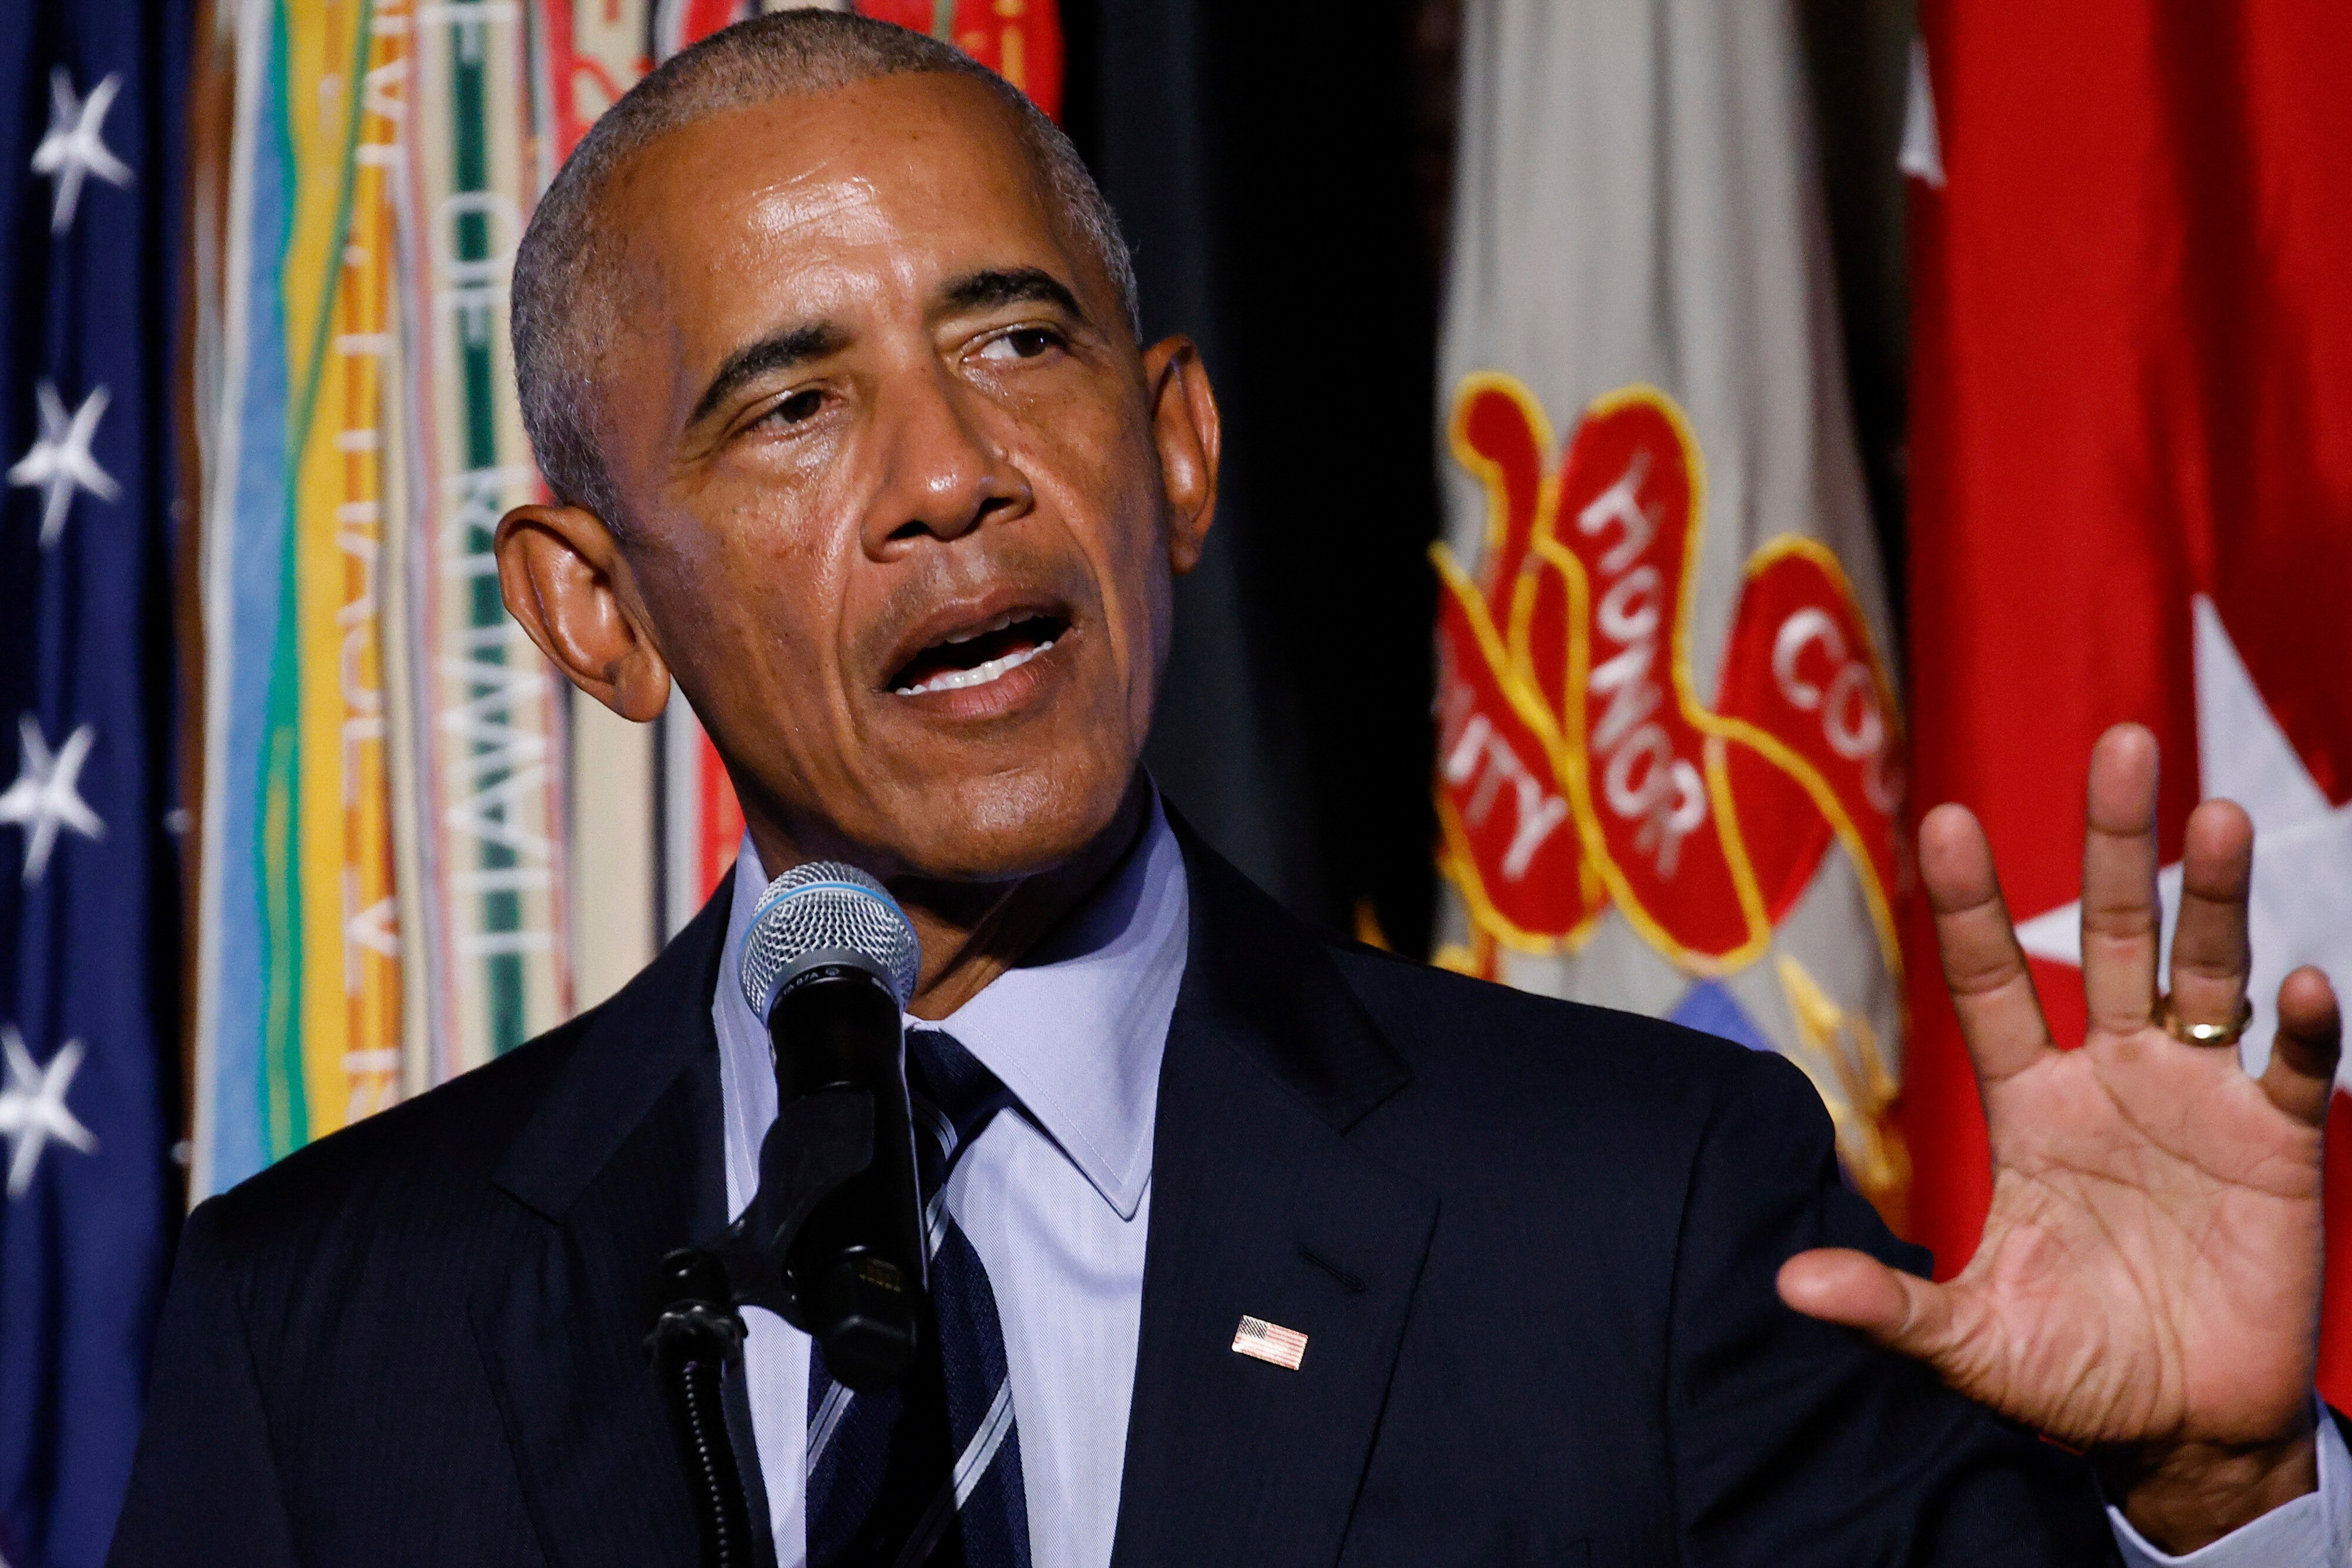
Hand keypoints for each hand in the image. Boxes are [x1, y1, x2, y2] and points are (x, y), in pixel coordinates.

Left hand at [1776, 724, 2343, 1552]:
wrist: (2179, 1432)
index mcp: (2030, 1104)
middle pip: (2111, 937)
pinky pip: (2290, 1070)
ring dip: (2216, 896)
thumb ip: (1890, 1308)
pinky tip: (2299, 981)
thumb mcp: (1970, 1340)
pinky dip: (2298, 1026)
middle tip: (2123, 741)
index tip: (1944, 814)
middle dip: (2114, 843)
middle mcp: (2113, 1077)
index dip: (1969, 904)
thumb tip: (1786, 1284)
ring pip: (2206, 972)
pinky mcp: (2276, 1148)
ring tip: (2218, 814)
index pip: (1990, 980)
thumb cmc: (2069, 1374)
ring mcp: (2198, 1101)